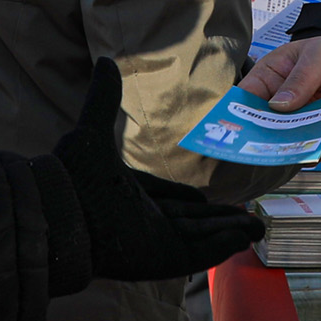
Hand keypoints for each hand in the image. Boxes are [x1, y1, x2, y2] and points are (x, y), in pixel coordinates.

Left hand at [47, 62, 264, 280]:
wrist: (63, 212)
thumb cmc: (74, 175)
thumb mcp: (92, 129)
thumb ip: (104, 99)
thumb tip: (106, 61)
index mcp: (131, 196)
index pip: (170, 199)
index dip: (193, 200)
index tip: (210, 197)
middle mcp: (143, 221)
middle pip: (192, 221)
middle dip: (222, 220)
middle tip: (251, 218)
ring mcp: (154, 243)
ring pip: (200, 237)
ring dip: (229, 233)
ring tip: (257, 228)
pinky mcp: (160, 260)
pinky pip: (198, 255)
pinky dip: (220, 248)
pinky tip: (242, 241)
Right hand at [241, 37, 320, 141]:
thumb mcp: (318, 55)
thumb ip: (301, 78)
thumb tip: (278, 105)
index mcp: (266, 81)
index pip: (244, 102)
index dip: (240, 118)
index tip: (244, 132)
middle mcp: (277, 108)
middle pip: (265, 133)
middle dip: (277, 141)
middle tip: (295, 137)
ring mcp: (298, 125)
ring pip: (292, 147)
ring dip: (310, 142)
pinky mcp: (319, 136)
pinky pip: (318, 150)